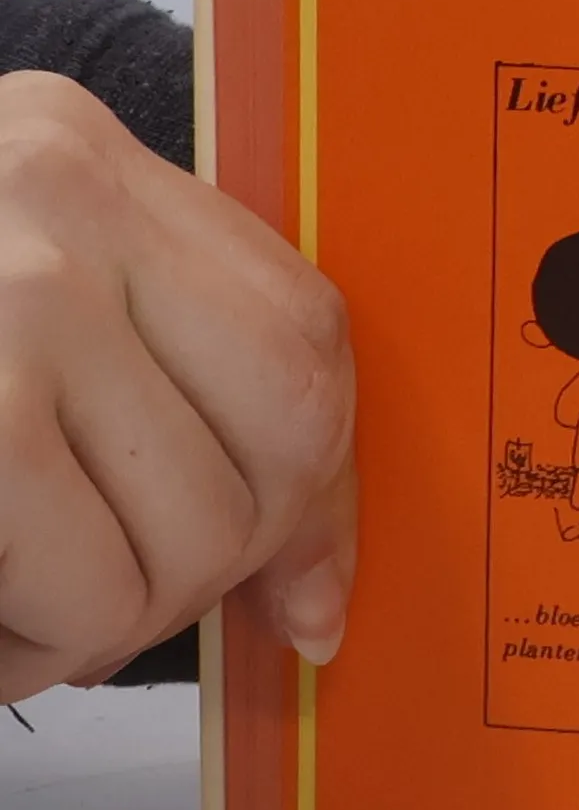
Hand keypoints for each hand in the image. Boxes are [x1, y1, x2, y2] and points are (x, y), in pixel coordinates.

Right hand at [0, 72, 355, 698]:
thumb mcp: (19, 311)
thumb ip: (181, 401)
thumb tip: (318, 607)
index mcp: (82, 158)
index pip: (306, 343)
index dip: (318, 490)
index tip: (290, 576)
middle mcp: (46, 204)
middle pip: (264, 459)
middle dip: (200, 575)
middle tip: (103, 592)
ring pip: (179, 547)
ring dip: (104, 625)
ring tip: (18, 605)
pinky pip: (79, 593)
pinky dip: (33, 651)